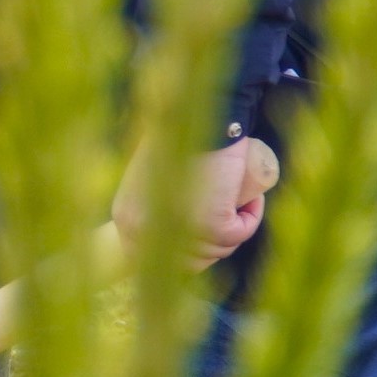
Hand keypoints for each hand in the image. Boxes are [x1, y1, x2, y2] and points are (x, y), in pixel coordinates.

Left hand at [117, 135, 281, 268]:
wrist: (201, 115)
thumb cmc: (179, 139)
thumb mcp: (152, 178)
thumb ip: (150, 205)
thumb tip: (165, 239)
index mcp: (126, 220)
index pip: (156, 260)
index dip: (187, 253)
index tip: (207, 235)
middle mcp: (144, 231)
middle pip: (189, 262)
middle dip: (214, 247)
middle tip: (230, 219)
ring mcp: (177, 230)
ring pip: (218, 250)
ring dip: (235, 230)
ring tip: (237, 199)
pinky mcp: (211, 225)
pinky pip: (240, 234)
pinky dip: (250, 218)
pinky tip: (250, 198)